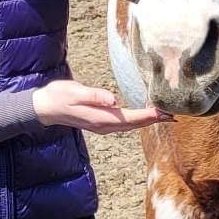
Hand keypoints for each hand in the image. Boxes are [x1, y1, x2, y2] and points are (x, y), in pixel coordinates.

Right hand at [32, 80, 165, 133]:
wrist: (44, 107)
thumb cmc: (59, 96)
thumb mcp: (75, 92)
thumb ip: (95, 96)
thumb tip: (114, 100)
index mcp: (101, 118)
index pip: (131, 118)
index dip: (149, 116)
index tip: (165, 112)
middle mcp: (104, 126)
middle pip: (135, 124)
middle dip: (154, 120)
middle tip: (173, 115)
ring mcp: (102, 126)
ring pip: (130, 125)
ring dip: (147, 121)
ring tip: (164, 116)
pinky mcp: (101, 122)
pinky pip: (124, 123)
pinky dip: (137, 120)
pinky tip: (143, 115)